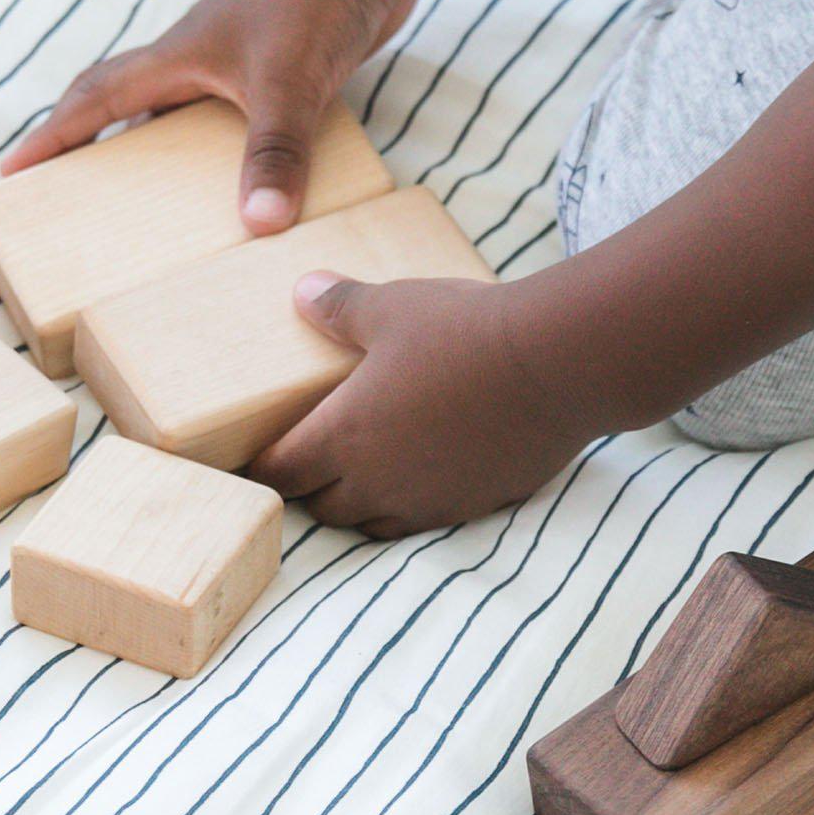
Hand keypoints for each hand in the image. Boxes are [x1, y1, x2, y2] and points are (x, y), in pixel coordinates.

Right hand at [0, 0, 424, 232]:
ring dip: (165, 149)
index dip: (52, 136)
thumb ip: (274, 152)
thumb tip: (260, 225)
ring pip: (184, 110)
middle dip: (92, 143)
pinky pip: (238, 113)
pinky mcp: (285, 60)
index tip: (9, 171)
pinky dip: (230, 146)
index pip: (95, 98)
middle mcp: (200, 56)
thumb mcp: (288, 81)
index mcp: (178, 56)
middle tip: (72, 194)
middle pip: (127, 102)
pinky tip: (251, 179)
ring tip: (156, 206)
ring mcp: (241, 55)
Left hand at [245, 270, 591, 536]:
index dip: (262, 468)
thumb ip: (340, 306)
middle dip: (309, 488)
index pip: (280, 473)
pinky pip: (423, 522)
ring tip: (362, 471)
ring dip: (358, 504)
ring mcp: (427, 501)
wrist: (557, 365)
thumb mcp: (392, 306)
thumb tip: (302, 291)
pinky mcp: (471, 506)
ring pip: (371, 524)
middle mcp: (378, 482)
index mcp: (344, 436)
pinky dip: (409, 506)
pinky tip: (422, 475)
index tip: (256, 458)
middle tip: (310, 458)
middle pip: (321, 508)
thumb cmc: (465, 332)